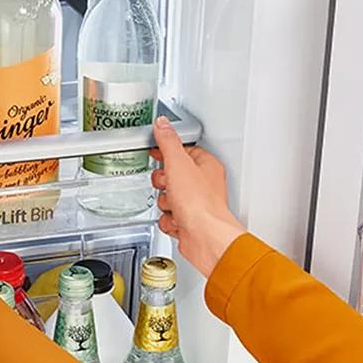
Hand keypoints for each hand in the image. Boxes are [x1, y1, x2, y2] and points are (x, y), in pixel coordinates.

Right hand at [150, 117, 246, 277]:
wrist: (205, 237)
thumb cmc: (199, 203)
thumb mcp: (178, 163)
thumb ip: (168, 142)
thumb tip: (162, 124)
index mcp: (206, 166)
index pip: (183, 151)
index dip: (167, 152)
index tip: (156, 151)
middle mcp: (204, 184)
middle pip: (172, 175)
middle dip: (164, 182)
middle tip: (167, 184)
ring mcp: (196, 204)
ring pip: (168, 198)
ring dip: (166, 203)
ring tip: (174, 205)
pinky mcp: (189, 223)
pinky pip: (169, 217)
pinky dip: (169, 220)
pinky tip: (176, 220)